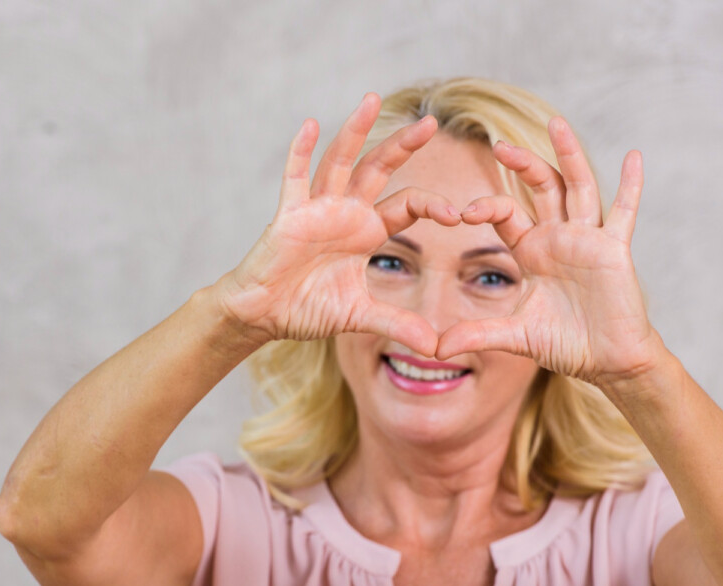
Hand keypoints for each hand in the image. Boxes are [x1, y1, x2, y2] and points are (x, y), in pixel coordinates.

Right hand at [215, 93, 461, 356]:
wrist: (264, 315)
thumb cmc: (306, 308)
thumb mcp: (360, 316)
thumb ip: (397, 324)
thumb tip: (436, 348)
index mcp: (366, 231)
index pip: (407, 205)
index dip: (432, 206)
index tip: (459, 216)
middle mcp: (345, 212)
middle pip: (379, 169)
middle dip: (404, 145)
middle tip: (432, 122)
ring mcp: (316, 209)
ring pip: (339, 162)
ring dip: (354, 132)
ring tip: (370, 100)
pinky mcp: (289, 215)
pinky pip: (295, 178)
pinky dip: (299, 151)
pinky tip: (310, 124)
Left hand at [436, 117, 664, 385]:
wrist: (606, 360)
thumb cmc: (565, 344)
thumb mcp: (514, 337)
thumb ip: (477, 335)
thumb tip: (435, 350)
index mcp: (532, 250)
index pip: (506, 214)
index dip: (486, 207)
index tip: (462, 213)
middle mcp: (559, 237)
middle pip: (540, 188)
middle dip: (521, 164)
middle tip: (499, 144)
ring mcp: (588, 239)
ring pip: (578, 186)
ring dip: (568, 154)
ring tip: (556, 123)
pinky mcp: (614, 249)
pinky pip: (625, 211)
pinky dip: (631, 185)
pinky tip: (634, 156)